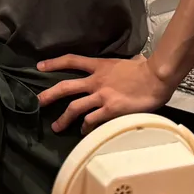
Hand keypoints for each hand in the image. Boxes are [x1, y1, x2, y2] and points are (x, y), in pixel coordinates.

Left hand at [37, 54, 175, 132]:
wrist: (156, 78)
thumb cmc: (146, 69)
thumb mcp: (129, 61)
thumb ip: (123, 64)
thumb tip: (135, 60)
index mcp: (99, 66)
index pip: (72, 60)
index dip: (54, 63)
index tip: (40, 66)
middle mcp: (96, 81)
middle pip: (66, 87)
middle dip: (49, 95)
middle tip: (38, 102)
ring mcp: (101, 96)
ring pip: (74, 107)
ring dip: (63, 118)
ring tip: (56, 127)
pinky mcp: (109, 110)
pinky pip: (92, 120)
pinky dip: (85, 127)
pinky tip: (83, 132)